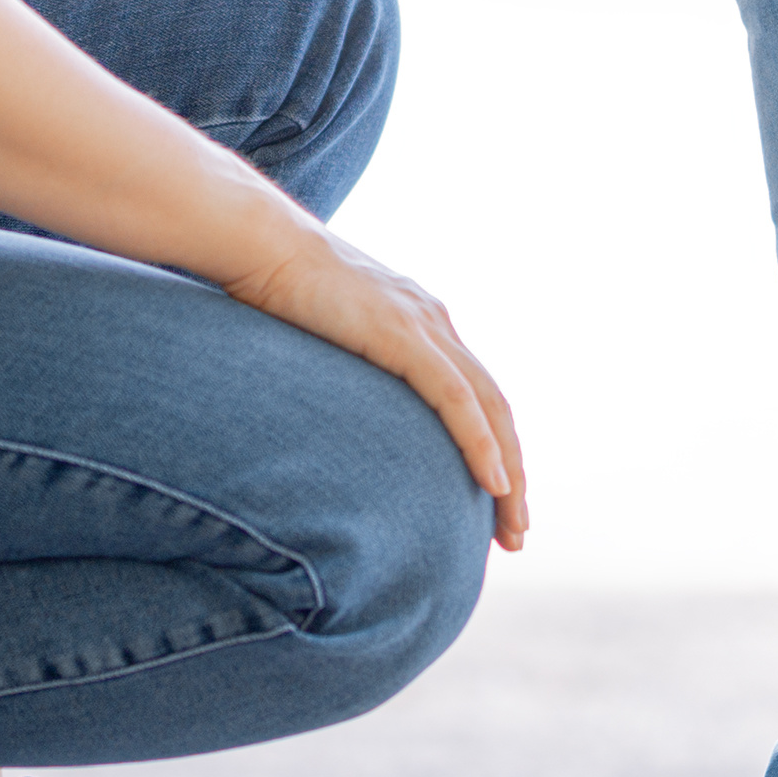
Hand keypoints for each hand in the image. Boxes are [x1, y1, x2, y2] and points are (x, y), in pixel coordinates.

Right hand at [220, 221, 530, 552]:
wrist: (261, 243)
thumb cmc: (276, 289)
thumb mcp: (324, 338)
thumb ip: (345, 370)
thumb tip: (332, 415)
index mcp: (421, 324)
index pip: (474, 396)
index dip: (490, 450)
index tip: (493, 501)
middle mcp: (435, 324)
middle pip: (495, 409)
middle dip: (513, 474)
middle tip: (516, 533)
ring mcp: (425, 327)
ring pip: (489, 411)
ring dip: (508, 473)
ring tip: (513, 526)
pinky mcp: (404, 336)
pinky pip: (456, 400)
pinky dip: (480, 444)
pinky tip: (494, 484)